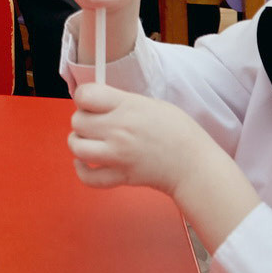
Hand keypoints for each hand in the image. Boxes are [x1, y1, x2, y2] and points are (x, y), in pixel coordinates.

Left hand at [67, 85, 218, 195]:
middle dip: (81, 120)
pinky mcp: (120, 176)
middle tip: (93, 121)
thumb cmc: (178, 132)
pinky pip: (88, 177)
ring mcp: (118, 155)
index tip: (88, 100)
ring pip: (77, 148)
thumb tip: (98, 102)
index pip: (86, 95)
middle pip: (77, 121)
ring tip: (89, 141)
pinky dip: (82, 171)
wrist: (194, 164)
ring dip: (78, 143)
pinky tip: (85, 162)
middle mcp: (119, 130)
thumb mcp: (150, 103)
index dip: (83, 96)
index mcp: (127, 107)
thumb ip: (122, 102)